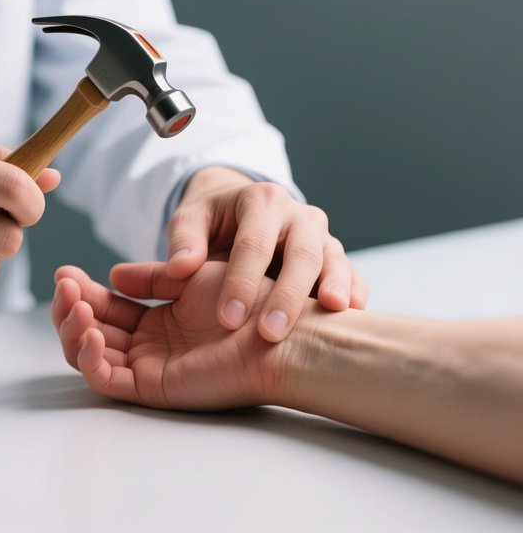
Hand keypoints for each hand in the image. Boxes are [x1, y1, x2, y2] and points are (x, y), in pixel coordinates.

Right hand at [52, 261, 297, 409]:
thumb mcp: (190, 276)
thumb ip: (151, 277)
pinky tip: (92, 332)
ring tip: (76, 305)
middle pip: (89, 330)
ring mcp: (147, 367)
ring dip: (73, 329)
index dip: (81, 290)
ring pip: (89, 355)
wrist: (273, 330)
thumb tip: (113, 273)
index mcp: (156, 321)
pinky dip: (89, 357)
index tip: (64, 271)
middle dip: (70, 307)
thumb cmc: (243, 299)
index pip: (105, 307)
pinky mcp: (152, 387)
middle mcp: (148, 345)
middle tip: (64, 284)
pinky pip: (106, 379)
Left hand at [164, 167, 367, 340]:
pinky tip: (354, 312)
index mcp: (261, 201)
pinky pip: (351, 273)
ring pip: (333, 260)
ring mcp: (321, 236)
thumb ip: (184, 240)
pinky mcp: (334, 258)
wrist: (238, 212)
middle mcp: (298, 216)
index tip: (227, 319)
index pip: (253, 243)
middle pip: (300, 253)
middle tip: (270, 333)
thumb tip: (181, 267)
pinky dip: (355, 291)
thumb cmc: (211, 222)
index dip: (241, 281)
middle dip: (287, 295)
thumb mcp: (190, 220)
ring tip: (330, 312)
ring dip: (333, 288)